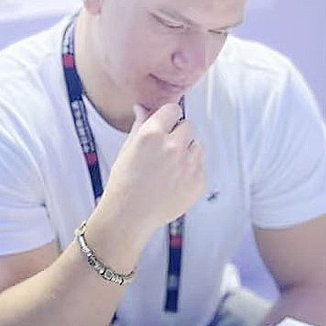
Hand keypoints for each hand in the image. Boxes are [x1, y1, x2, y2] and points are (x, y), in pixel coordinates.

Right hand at [92, 104, 206, 247]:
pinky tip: (174, 182)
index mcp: (152, 135)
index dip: (168, 118)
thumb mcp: (127, 149)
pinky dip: (191, 172)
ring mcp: (189, 165)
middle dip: (179, 135)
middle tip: (165, 152)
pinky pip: (201, 167)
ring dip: (187, 152)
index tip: (165, 127)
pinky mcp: (199, 182)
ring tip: (169, 170)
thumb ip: (140, 125)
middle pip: (188, 126)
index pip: (173, 110)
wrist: (129, 216)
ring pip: (197, 146)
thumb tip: (143, 108)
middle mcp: (173, 147)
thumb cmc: (124, 183)